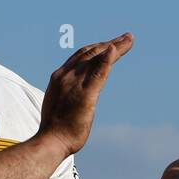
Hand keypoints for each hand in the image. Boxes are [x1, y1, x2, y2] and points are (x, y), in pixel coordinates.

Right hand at [37, 33, 132, 155]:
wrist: (50, 141)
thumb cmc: (55, 130)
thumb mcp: (59, 105)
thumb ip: (68, 94)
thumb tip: (75, 96)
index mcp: (59, 77)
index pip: (80, 56)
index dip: (97, 48)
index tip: (109, 44)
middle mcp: (66, 76)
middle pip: (91, 53)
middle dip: (109, 43)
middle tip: (127, 37)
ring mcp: (75, 84)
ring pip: (97, 58)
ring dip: (115, 47)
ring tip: (129, 39)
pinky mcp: (86, 95)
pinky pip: (99, 73)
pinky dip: (108, 59)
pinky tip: (116, 49)